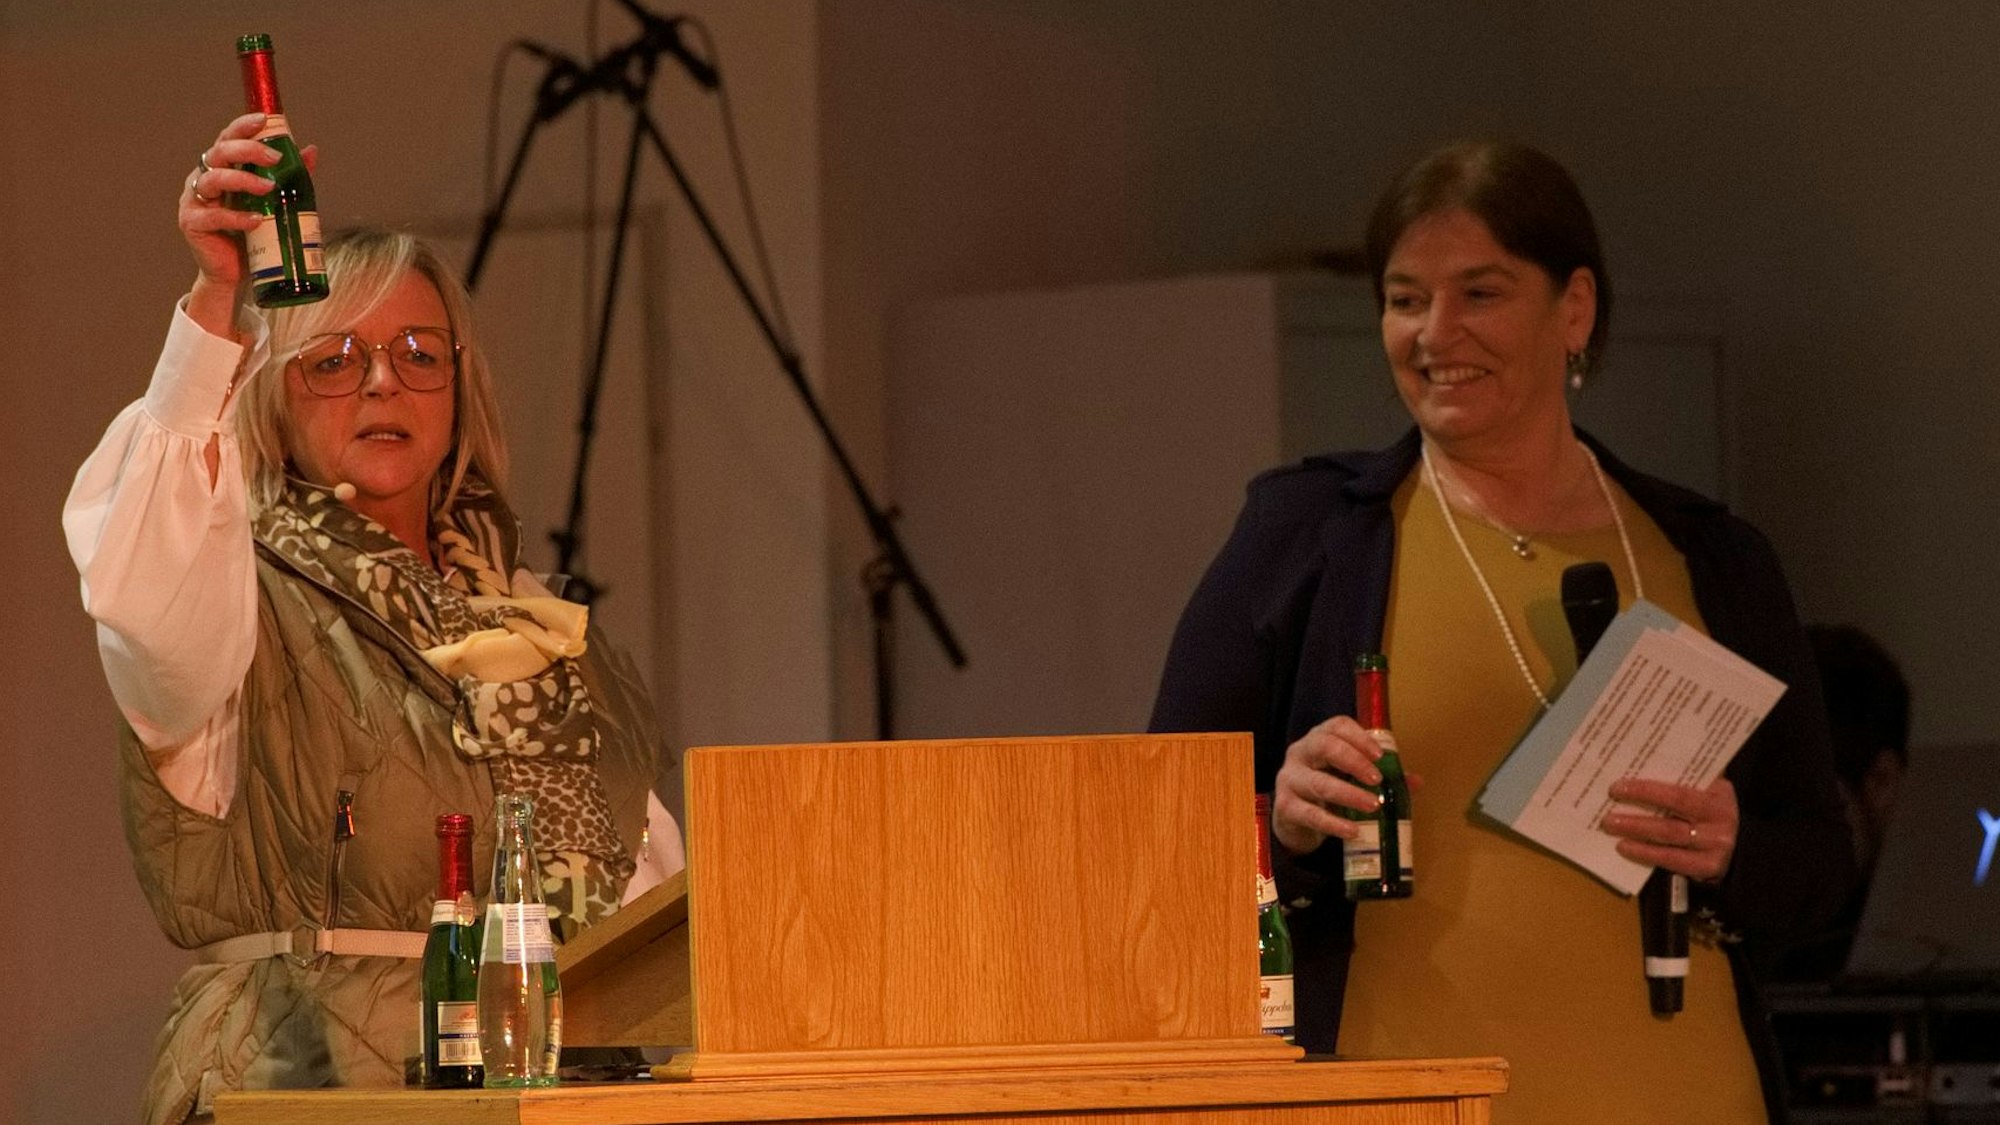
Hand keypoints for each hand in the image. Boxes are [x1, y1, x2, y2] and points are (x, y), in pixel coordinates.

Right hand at [179, 114, 317, 329]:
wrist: (233, 272)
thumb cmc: (253, 233)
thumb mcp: (275, 202)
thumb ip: (290, 177)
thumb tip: (311, 150)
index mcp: (220, 168)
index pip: (227, 139)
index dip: (242, 127)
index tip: (264, 120)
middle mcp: (203, 178)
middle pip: (218, 153)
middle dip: (246, 150)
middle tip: (274, 157)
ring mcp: (194, 200)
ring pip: (212, 179)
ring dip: (242, 180)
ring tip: (269, 188)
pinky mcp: (192, 224)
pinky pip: (213, 216)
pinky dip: (236, 217)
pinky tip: (256, 219)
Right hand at [1272, 716, 1419, 855]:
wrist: (1295, 820)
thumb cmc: (1327, 790)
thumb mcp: (1351, 778)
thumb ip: (1382, 777)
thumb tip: (1416, 782)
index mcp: (1319, 739)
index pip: (1336, 726)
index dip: (1359, 737)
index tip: (1380, 754)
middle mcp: (1300, 753)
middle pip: (1324, 746)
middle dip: (1353, 760)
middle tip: (1377, 778)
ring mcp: (1289, 780)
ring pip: (1318, 783)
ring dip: (1348, 794)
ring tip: (1373, 806)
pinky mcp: (1285, 807)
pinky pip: (1310, 814)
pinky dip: (1334, 823)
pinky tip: (1353, 830)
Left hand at [1601, 776, 1737, 882]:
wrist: (1741, 843)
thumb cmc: (1712, 808)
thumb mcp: (1708, 788)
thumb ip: (1685, 776)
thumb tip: (1642, 761)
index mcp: (1717, 798)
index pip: (1677, 795)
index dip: (1645, 792)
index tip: (1617, 788)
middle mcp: (1719, 824)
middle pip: (1670, 822)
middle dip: (1634, 819)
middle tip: (1606, 816)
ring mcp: (1715, 848)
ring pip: (1668, 841)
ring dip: (1636, 835)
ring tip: (1611, 829)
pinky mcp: (1708, 868)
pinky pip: (1671, 861)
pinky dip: (1646, 854)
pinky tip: (1626, 849)